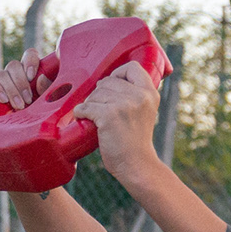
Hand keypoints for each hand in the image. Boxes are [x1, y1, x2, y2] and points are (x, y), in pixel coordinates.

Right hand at [0, 47, 51, 119]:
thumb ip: (47, 92)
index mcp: (29, 76)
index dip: (30, 60)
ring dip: (11, 90)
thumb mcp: (45, 108)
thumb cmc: (32, 125)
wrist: (11, 143)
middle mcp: (12, 77)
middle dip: (21, 82)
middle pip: (14, 65)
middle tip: (28, 100)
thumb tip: (41, 77)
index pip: (29, 56)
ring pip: (2, 74)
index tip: (32, 76)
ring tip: (18, 107)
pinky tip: (3, 100)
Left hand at [69, 60, 160, 184]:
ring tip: (96, 118)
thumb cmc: (135, 141)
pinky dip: (80, 113)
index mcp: (149, 92)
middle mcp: (139, 95)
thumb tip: (107, 81)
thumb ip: (134, 95)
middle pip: (107, 81)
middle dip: (99, 94)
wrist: (136, 165)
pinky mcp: (109, 115)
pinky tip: (84, 119)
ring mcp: (124, 104)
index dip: (117, 74)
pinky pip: (85, 106)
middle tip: (101, 110)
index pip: (131, 67)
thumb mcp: (145, 111)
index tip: (112, 87)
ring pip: (95, 94)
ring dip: (90, 105)